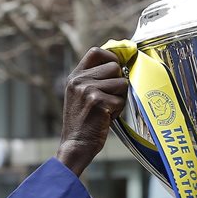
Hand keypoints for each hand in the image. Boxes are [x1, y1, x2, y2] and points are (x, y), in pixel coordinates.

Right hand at [57, 48, 127, 176]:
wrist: (75, 145)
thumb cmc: (84, 123)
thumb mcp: (81, 95)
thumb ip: (94, 79)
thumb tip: (119, 65)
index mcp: (75, 76)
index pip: (96, 52)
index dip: (111, 56)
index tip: (117, 68)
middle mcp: (79, 80)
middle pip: (114, 67)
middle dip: (118, 83)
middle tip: (108, 99)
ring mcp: (87, 90)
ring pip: (121, 83)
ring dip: (119, 99)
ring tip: (106, 110)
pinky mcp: (97, 102)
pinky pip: (121, 100)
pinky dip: (118, 112)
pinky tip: (105, 119)